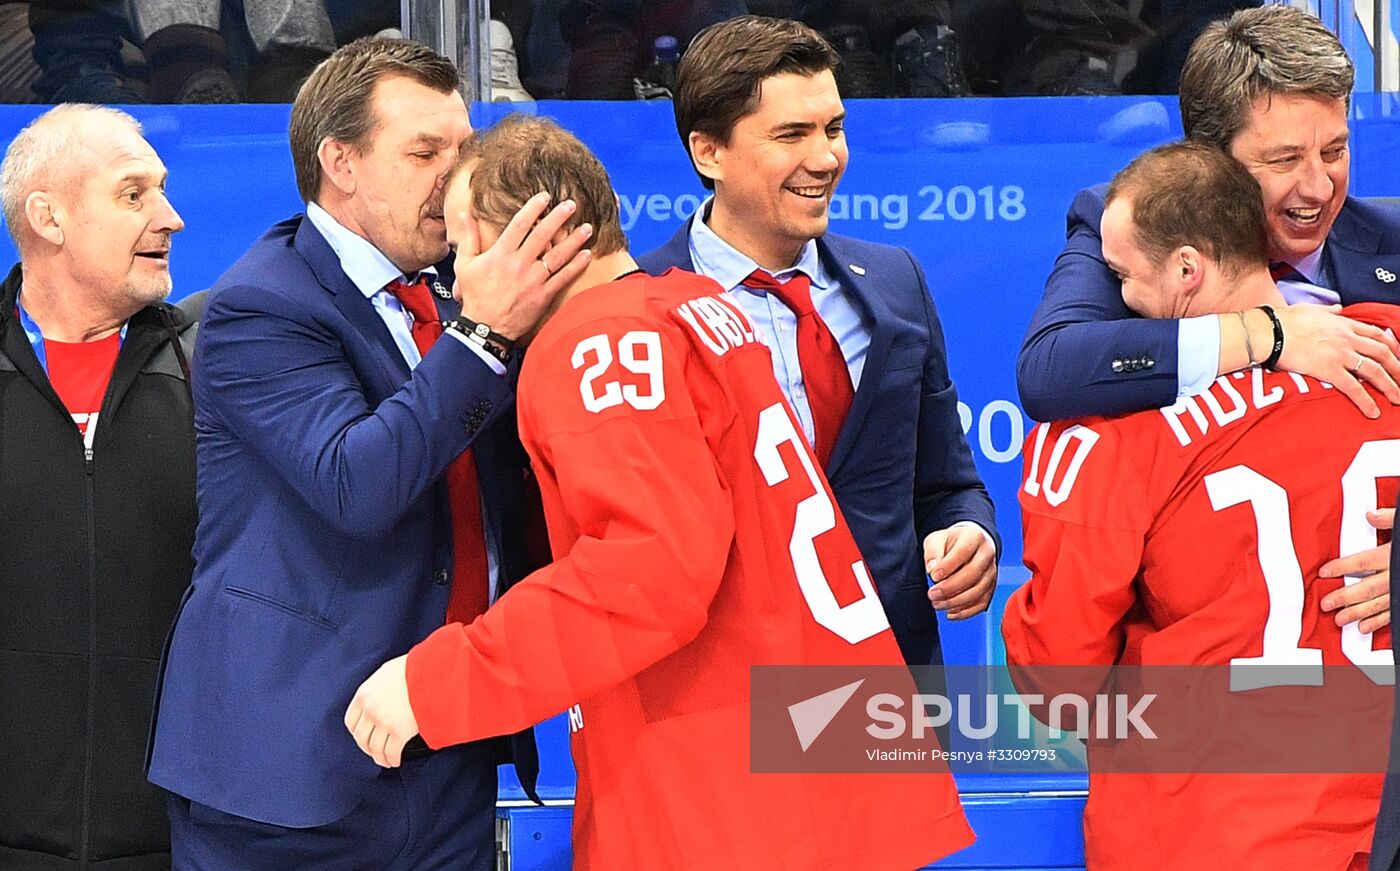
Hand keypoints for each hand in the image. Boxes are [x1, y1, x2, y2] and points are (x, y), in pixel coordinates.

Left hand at [344, 655, 418, 767]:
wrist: (432, 670)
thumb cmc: (414, 667)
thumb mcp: (387, 671)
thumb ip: (378, 686)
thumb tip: (381, 694)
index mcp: (364, 694)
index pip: (351, 721)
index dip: (357, 733)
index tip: (363, 736)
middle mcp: (370, 710)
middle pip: (362, 738)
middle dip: (367, 748)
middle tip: (374, 751)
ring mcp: (385, 721)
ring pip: (376, 748)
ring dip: (380, 758)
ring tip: (386, 760)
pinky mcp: (401, 731)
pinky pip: (392, 751)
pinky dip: (393, 759)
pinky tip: (396, 760)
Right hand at [450, 191, 593, 341]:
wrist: (485, 329)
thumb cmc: (475, 297)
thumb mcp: (465, 265)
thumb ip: (468, 238)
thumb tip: (464, 215)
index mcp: (500, 254)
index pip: (520, 224)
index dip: (534, 208)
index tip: (545, 197)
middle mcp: (519, 264)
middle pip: (542, 235)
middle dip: (558, 218)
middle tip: (571, 204)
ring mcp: (533, 280)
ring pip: (557, 255)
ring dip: (574, 240)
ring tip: (587, 228)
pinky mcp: (543, 295)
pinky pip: (563, 278)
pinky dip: (577, 266)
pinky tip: (587, 255)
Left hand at [924, 525, 996, 619]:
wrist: (968, 544)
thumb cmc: (951, 542)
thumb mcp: (936, 539)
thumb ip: (933, 552)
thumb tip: (932, 568)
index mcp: (974, 537)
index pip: (963, 552)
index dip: (948, 566)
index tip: (933, 576)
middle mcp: (987, 553)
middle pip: (973, 574)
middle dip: (950, 588)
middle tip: (932, 594)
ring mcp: (991, 571)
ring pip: (979, 591)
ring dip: (956, 602)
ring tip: (937, 604)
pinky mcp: (991, 586)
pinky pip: (982, 602)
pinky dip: (966, 611)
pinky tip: (951, 612)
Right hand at [1276, 303, 1399, 418]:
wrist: (1270, 331)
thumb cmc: (1284, 320)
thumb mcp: (1311, 309)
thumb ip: (1328, 310)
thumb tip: (1337, 308)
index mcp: (1344, 323)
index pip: (1377, 334)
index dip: (1392, 346)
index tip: (1398, 356)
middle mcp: (1348, 338)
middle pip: (1383, 352)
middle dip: (1398, 368)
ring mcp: (1341, 354)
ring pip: (1375, 371)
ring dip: (1390, 386)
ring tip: (1397, 399)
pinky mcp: (1329, 370)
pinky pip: (1354, 388)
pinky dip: (1366, 401)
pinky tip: (1373, 412)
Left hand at [1320, 508, 1392, 634]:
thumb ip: (1391, 519)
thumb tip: (1371, 515)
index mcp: (1394, 554)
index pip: (1363, 561)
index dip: (1341, 567)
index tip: (1324, 572)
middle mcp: (1398, 574)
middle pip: (1367, 587)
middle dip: (1345, 596)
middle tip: (1326, 603)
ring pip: (1378, 604)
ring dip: (1358, 613)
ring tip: (1339, 619)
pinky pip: (1392, 613)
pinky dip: (1378, 621)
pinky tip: (1364, 627)